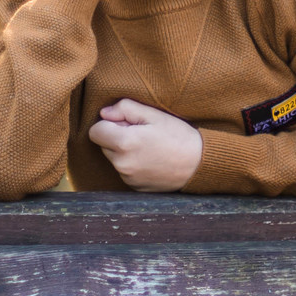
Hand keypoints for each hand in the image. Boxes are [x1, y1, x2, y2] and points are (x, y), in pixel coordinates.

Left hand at [87, 99, 204, 191]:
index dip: (109, 124)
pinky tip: (152, 160)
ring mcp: (128, 178)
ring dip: (124, 152)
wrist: (200, 164)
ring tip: (149, 148)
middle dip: (117, 137)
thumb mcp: (154, 114)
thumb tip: (104, 113)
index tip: (127, 124)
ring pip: (114, 159)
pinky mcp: (135, 188)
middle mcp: (122, 164)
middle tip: (142, 134)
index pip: (95, 132)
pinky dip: (133, 165)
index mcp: (124, 143)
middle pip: (104, 145)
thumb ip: (125, 108)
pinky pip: (125, 171)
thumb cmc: (178, 136)